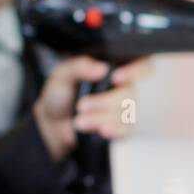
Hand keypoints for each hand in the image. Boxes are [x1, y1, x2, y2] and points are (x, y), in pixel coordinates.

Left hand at [32, 56, 153, 160]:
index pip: (140, 63)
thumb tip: (102, 68)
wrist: (53, 123)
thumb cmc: (60, 95)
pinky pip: (127, 129)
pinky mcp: (121, 126)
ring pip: (127, 112)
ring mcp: (123, 107)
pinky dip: (113, 130)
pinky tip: (101, 130)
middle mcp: (122, 85)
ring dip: (101, 118)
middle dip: (105, 102)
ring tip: (79, 121)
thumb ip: (79, 66)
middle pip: (130, 92)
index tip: (116, 78)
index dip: (136, 70)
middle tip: (81, 106)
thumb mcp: (62, 75)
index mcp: (112, 66)